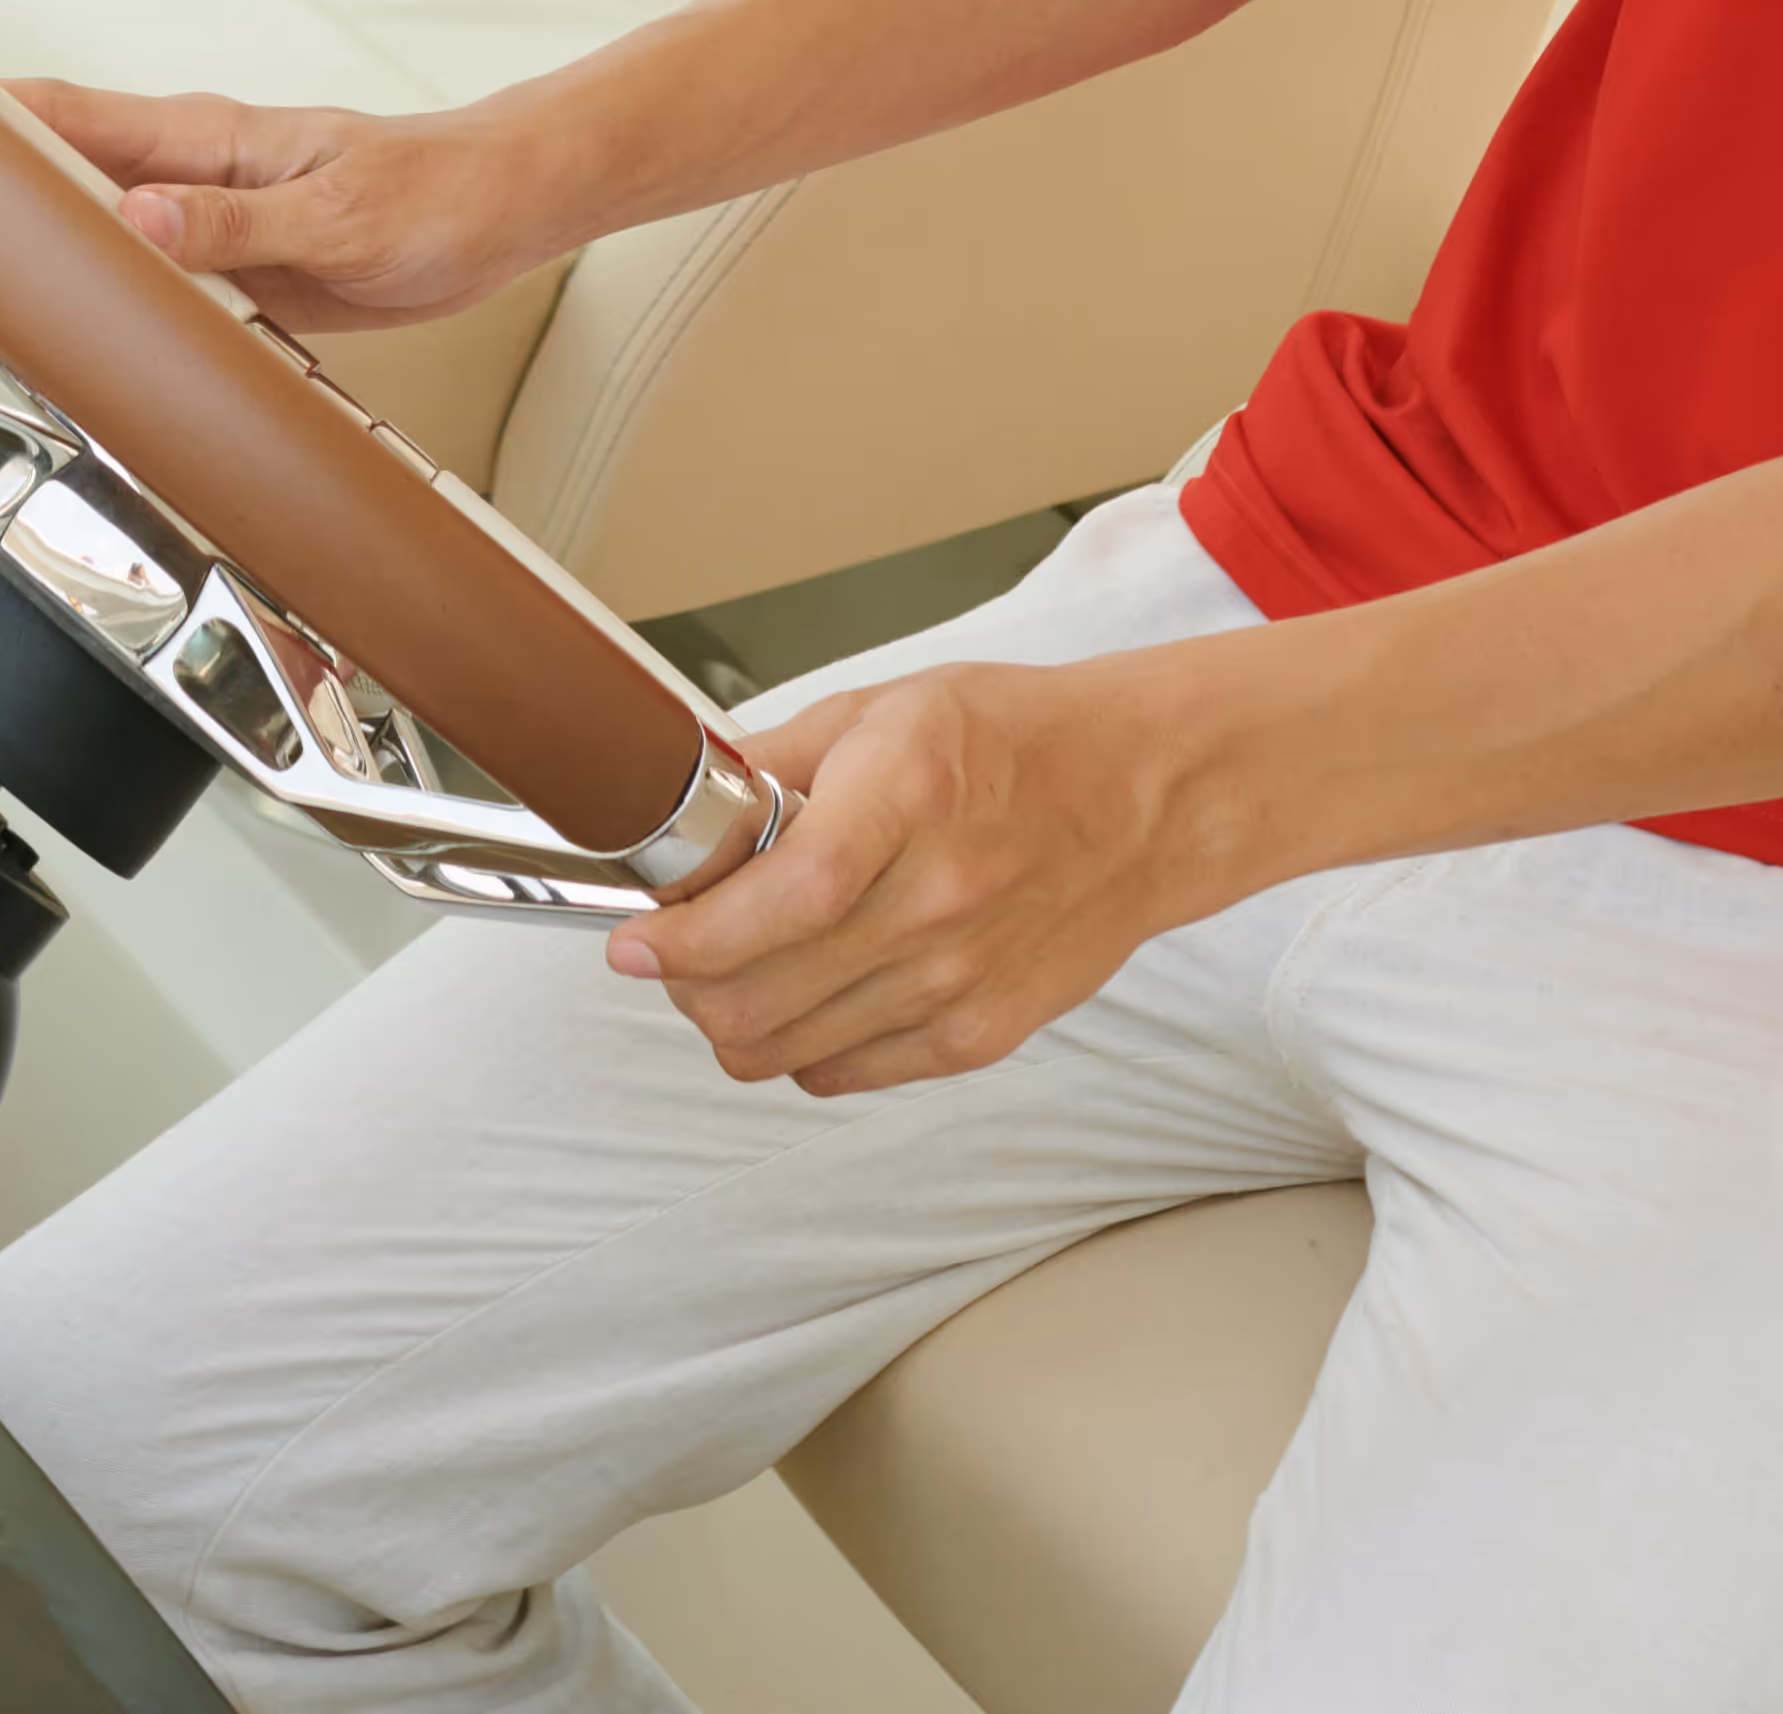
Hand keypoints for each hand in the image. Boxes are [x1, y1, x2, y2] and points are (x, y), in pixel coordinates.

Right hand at [7, 77, 565, 338]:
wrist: (497, 214)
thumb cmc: (431, 193)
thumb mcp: (332, 218)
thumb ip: (234, 224)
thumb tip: (137, 219)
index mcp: (204, 140)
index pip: (69, 114)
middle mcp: (190, 176)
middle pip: (63, 173)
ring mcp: (206, 224)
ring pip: (100, 235)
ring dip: (48, 256)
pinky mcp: (233, 273)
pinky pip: (152, 285)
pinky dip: (114, 304)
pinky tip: (88, 336)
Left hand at [616, 648, 1245, 1095]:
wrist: (1146, 799)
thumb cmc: (1019, 742)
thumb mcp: (885, 708)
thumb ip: (775, 763)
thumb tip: (682, 802)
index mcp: (907, 798)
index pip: (779, 902)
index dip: (689, 938)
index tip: (635, 941)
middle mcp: (936, 901)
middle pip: (760, 997)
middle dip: (686, 982)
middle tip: (674, 947)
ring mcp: (959, 981)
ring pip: (784, 1051)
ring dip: (732, 1017)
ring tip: (736, 966)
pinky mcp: (977, 1036)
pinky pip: (842, 1074)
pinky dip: (799, 1045)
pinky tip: (807, 990)